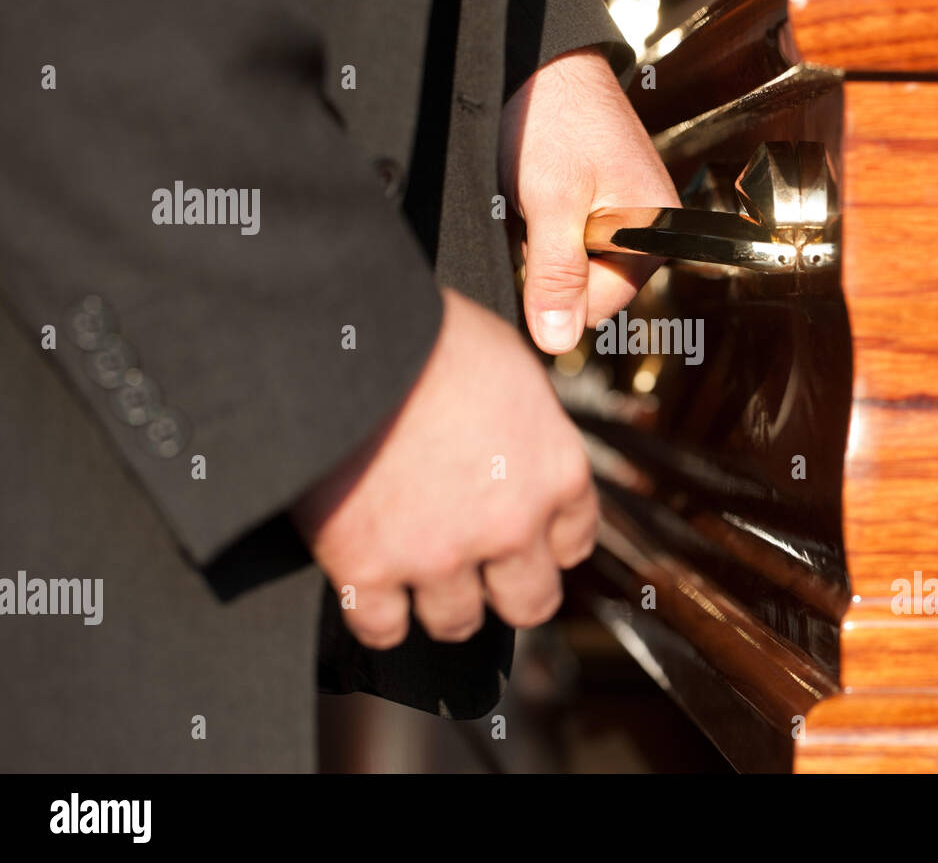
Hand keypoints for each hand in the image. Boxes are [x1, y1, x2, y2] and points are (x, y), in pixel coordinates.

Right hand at [291, 289, 596, 648]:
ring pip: (457, 622)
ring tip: (415, 571)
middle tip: (479, 574)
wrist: (343, 340)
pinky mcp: (368, 570)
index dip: (545, 542)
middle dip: (505, 591)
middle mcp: (511, 524)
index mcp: (556, 469)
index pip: (573, 540)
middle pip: (530, 602)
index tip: (525, 539)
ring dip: (438, 603)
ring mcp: (441, 554)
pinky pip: (382, 627)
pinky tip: (367, 585)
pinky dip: (374, 612)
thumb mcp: (509, 361)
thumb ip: (526, 418)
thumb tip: (516, 432)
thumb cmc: (427, 332)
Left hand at [499, 45, 678, 353]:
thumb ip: (556, 275)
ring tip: (531, 200)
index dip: (556, 292)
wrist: (537, 58)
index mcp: (654, 231)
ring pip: (570, 267)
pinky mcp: (595, 203)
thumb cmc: (553, 116)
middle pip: (586, 290)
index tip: (533, 250)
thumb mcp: (551, 202)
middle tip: (532, 215)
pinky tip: (530, 196)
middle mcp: (644, 230)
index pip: (598, 306)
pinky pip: (563, 241)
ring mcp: (619, 216)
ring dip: (539, 245)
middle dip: (548, 266)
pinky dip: (538, 226)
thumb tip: (556, 341)